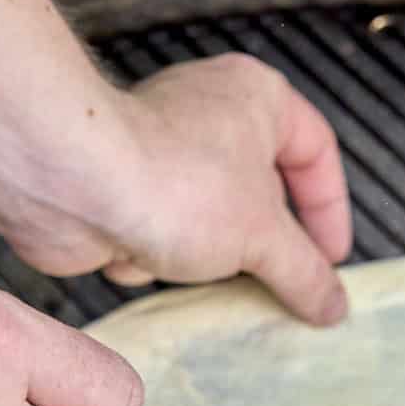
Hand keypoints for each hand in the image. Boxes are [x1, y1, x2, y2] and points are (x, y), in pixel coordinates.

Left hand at [0, 54, 353, 324]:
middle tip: (277, 285)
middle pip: (258, 192)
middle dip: (258, 245)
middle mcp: (209, 113)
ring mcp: (160, 149)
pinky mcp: (117, 185)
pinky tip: (136, 256)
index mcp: (258, 98)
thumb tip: (334, 307)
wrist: (70, 183)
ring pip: (206, 220)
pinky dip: (148, 255)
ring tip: (194, 271)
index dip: (330, 210)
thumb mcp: (263, 237)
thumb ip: (305, 272)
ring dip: (198, 256)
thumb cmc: (181, 186)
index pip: (315, 151)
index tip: (331, 261)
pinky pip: (155, 233)